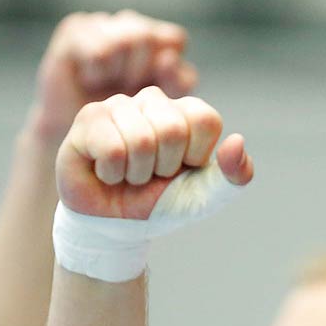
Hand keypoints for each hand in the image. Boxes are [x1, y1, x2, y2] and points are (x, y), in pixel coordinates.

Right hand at [31, 11, 198, 145]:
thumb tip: (169, 58)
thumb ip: (177, 81)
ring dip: (117, 72)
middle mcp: (131, 25)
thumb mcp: (162, 104)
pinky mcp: (75, 27)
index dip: (166, 67)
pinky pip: (97, 49)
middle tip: (124, 89)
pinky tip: (90, 79)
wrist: (83, 133)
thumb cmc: (128, 119)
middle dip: (138, 72)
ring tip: (106, 84)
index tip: (152, 91)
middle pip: (147, 37)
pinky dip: (96, 71)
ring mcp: (103, 23)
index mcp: (158, 39)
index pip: (174, 38)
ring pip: (124, 39)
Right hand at [57, 86, 253, 219]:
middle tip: (151, 174)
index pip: (205, 120)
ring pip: (141, 140)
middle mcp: (153, 100)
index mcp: (186, 112)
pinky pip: (112, 148)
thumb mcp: (205, 197)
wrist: (116, 225)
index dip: (195, 156)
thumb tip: (236, 141)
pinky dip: (113, 174)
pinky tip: (107, 171)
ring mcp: (119, 104)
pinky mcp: (89, 117)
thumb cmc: (160, 203)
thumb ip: (234, 176)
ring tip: (129, 174)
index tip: (182, 169)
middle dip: (163, 168)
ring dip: (137, 173)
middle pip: (172, 129)